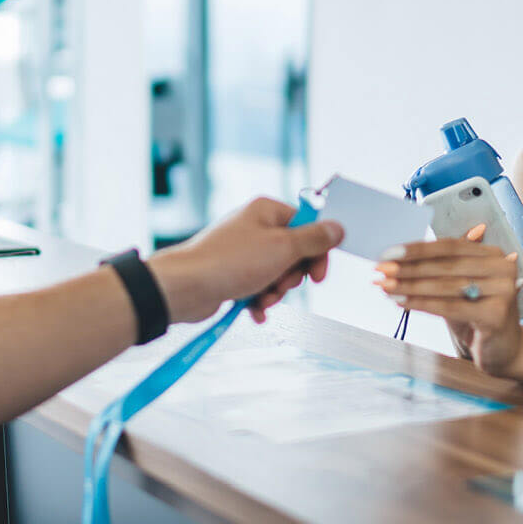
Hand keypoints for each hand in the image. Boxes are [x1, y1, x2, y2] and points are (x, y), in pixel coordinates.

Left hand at [148, 197, 344, 323]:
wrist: (185, 287)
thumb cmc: (229, 262)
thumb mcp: (283, 248)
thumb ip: (314, 239)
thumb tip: (337, 228)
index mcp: (267, 211)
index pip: (307, 227)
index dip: (316, 253)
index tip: (317, 276)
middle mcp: (254, 227)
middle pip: (293, 253)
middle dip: (291, 277)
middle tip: (280, 284)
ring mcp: (242, 252)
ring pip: (276, 274)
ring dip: (274, 292)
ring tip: (261, 298)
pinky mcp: (232, 274)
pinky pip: (257, 287)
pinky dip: (259, 301)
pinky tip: (255, 311)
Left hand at [373, 224, 522, 374]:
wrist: (506, 351)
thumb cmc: (477, 316)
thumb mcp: (461, 287)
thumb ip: (440, 267)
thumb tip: (400, 253)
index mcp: (494, 255)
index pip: (450, 246)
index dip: (417, 249)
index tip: (388, 253)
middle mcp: (503, 268)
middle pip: (446, 265)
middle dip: (408, 268)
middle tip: (380, 270)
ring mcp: (503, 291)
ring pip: (445, 286)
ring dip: (410, 286)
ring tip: (385, 287)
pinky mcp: (496, 315)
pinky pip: (450, 307)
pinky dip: (422, 304)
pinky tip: (401, 303)